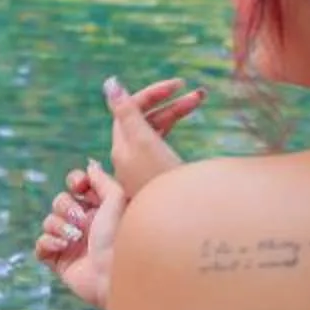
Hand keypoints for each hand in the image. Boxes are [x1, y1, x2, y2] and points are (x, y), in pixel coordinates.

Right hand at [35, 159, 125, 309]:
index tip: (78, 186)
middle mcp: (84, 224)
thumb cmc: (120, 237)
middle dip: (66, 207)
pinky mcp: (59, 261)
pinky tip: (62, 246)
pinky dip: (47, 243)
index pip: (77, 185)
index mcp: (99, 209)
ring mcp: (71, 243)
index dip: (74, 181)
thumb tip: (91, 165)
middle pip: (59, 201)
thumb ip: (102, 180)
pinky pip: (40, 246)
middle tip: (80, 220)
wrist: (115, 276)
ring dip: (58, 226)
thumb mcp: (116, 200)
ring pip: (48, 222)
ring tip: (73, 238)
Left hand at [105, 75, 204, 200]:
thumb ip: (127, 113)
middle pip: (145, 118)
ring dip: (176, 113)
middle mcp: (129, 157)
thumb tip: (109, 83)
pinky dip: (176, 132)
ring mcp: (143, 168)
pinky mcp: (158, 178)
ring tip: (200, 100)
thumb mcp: (144, 143)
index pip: (130, 108)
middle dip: (170, 102)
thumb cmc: (163, 183)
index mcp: (122, 147)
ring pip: (156, 130)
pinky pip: (164, 145)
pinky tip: (191, 129)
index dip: (153, 93)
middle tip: (200, 95)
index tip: (178, 84)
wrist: (181, 226)